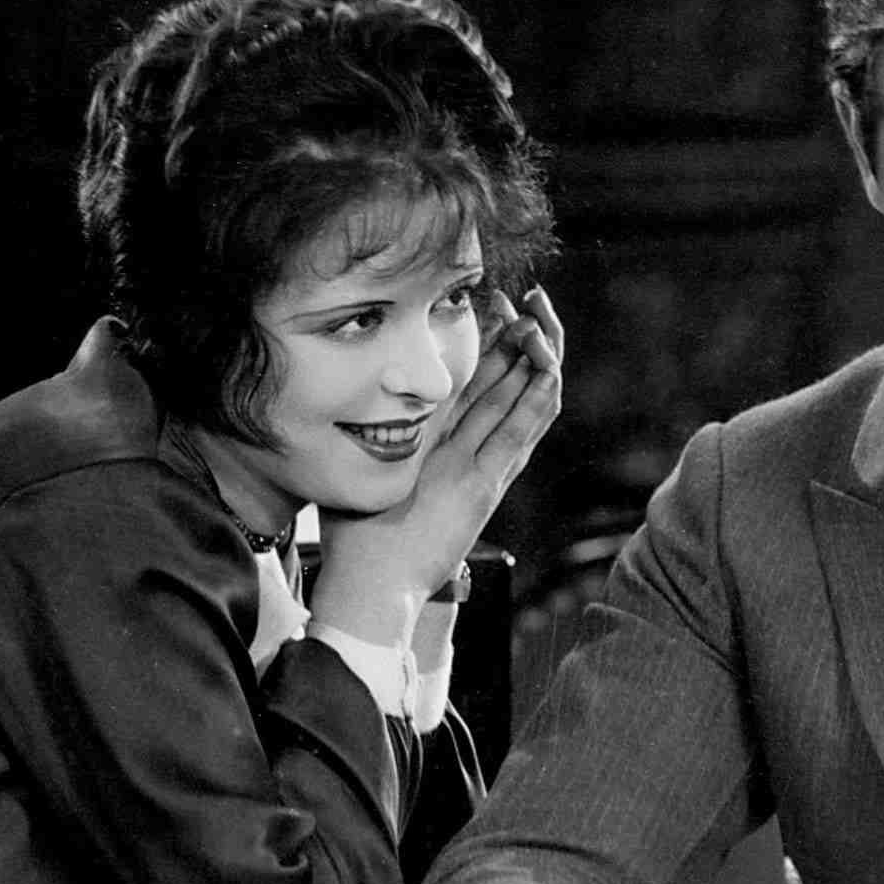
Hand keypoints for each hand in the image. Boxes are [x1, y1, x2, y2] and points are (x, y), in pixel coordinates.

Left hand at [307, 286, 562, 640]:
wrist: (373, 586)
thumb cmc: (358, 536)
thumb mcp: (361, 469)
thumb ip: (363, 437)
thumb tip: (336, 397)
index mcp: (445, 448)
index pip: (479, 384)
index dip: (493, 344)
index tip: (493, 303)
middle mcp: (472, 455)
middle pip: (510, 385)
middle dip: (522, 338)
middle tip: (527, 297)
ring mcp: (483, 470)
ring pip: (525, 404)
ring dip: (537, 359)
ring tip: (540, 316)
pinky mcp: (485, 486)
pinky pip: (519, 435)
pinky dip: (536, 401)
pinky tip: (546, 367)